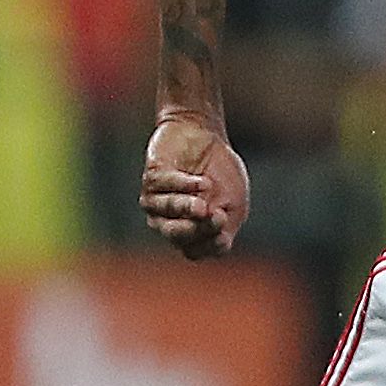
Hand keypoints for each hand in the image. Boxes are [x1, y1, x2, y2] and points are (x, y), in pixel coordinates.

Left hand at [139, 112, 250, 257]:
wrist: (203, 134)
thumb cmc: (220, 171)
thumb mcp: (234, 201)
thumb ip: (227, 223)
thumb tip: (217, 236)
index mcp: (193, 232)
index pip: (196, 251)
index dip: (210, 243)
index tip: (225, 223)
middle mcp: (171, 222)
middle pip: (180, 240)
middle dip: (197, 230)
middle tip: (216, 215)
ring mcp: (157, 204)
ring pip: (165, 219)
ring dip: (186, 211)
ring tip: (204, 200)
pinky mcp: (151, 182)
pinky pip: (163, 191)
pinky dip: (184, 187)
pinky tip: (202, 182)